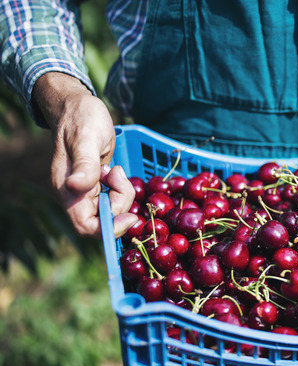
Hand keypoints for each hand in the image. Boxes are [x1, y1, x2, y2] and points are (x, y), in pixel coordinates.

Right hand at [33, 72, 136, 237]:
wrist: (78, 106)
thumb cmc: (81, 119)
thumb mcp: (87, 139)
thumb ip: (85, 165)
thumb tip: (76, 188)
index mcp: (67, 189)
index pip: (87, 226)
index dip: (110, 227)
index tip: (131, 215)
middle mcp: (74, 195)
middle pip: (104, 220)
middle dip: (120, 203)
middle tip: (120, 176)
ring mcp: (86, 191)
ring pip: (111, 209)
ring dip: (122, 193)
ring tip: (116, 168)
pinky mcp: (97, 186)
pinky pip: (114, 198)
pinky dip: (121, 189)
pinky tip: (116, 171)